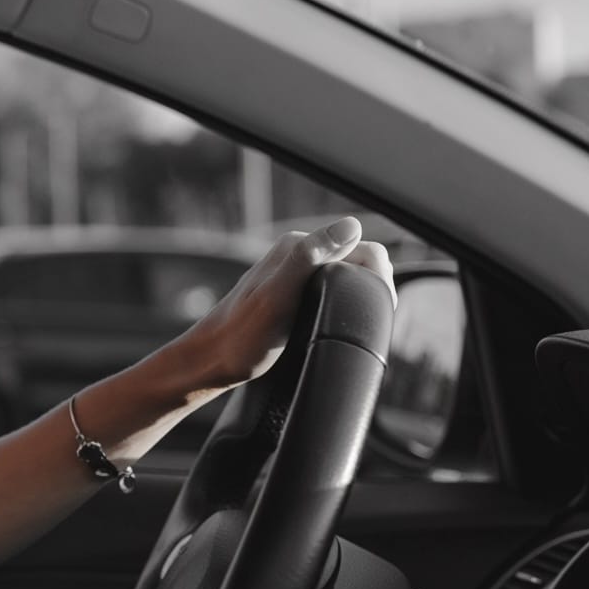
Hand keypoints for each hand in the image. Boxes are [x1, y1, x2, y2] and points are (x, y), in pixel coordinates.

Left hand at [183, 216, 392, 388]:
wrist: (210, 362)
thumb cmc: (241, 336)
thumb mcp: (279, 296)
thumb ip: (310, 257)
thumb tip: (350, 226)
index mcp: (296, 247)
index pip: (360, 246)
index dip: (377, 274)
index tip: (377, 305)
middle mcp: (296, 256)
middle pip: (356, 262)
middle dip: (371, 287)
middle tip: (367, 321)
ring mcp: (294, 276)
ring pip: (346, 279)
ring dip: (359, 297)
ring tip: (356, 325)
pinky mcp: (293, 297)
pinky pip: (332, 293)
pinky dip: (344, 307)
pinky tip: (339, 325)